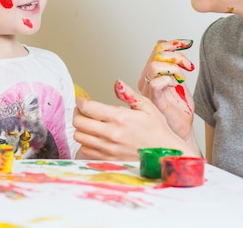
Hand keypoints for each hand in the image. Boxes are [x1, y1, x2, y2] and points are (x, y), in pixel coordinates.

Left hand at [73, 80, 197, 160]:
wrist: (164, 154)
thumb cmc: (157, 130)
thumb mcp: (147, 106)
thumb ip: (129, 94)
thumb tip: (117, 83)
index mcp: (120, 118)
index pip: (88, 107)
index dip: (81, 100)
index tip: (82, 98)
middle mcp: (111, 134)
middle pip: (79, 123)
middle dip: (78, 113)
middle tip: (83, 110)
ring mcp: (108, 148)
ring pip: (79, 137)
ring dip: (81, 128)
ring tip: (88, 123)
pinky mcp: (107, 159)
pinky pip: (85, 150)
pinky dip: (85, 143)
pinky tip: (94, 137)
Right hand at [138, 39, 194, 139]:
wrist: (183, 130)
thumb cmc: (180, 110)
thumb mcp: (179, 81)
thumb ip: (173, 65)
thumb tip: (170, 44)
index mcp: (152, 74)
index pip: (158, 48)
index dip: (174, 43)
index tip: (189, 44)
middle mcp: (147, 80)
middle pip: (157, 53)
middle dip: (178, 56)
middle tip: (189, 67)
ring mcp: (148, 90)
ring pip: (155, 66)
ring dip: (174, 68)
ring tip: (182, 79)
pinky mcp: (154, 101)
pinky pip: (155, 84)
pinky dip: (169, 80)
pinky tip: (176, 85)